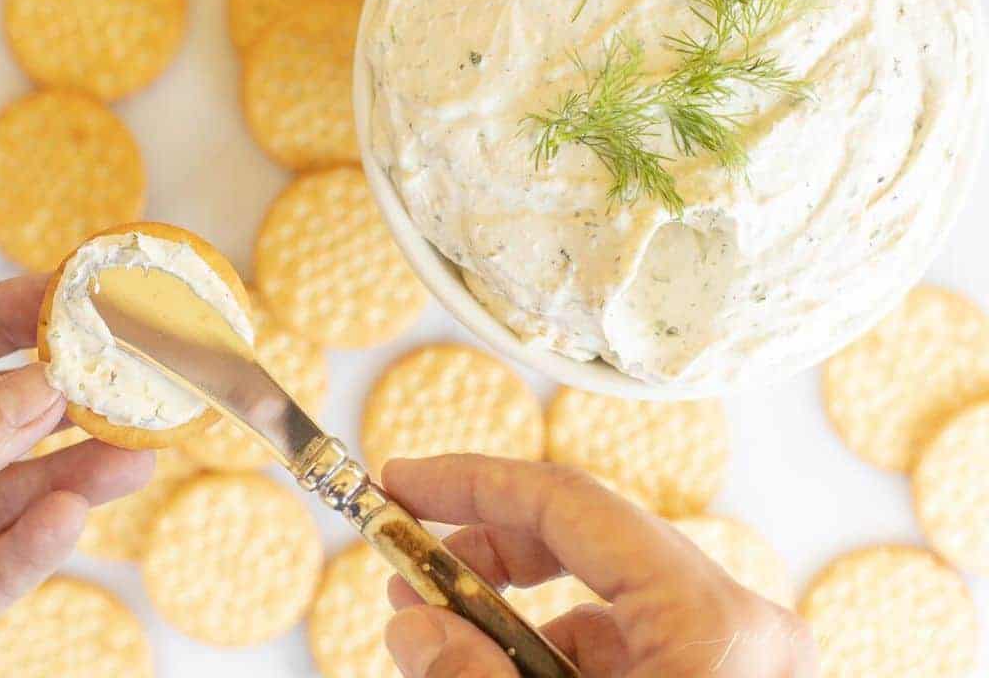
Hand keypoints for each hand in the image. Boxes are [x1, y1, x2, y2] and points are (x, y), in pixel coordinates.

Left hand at [0, 275, 153, 677]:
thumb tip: (33, 386)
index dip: (1, 315)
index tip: (71, 291)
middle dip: (54, 398)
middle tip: (123, 373)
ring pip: (10, 490)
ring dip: (73, 472)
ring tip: (132, 453)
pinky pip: (6, 562)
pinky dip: (41, 541)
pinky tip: (71, 515)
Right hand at [382, 455, 819, 677]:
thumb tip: (412, 625)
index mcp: (712, 624)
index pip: (571, 506)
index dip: (473, 483)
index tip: (401, 484)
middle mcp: (739, 627)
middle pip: (590, 545)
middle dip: (489, 550)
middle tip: (408, 556)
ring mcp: (735, 660)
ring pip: (604, 603)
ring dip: (515, 611)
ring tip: (438, 632)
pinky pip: (625, 649)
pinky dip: (555, 656)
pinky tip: (498, 674)